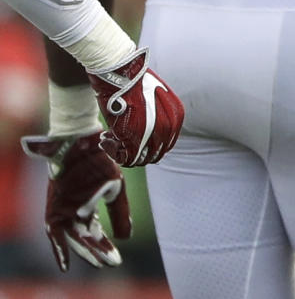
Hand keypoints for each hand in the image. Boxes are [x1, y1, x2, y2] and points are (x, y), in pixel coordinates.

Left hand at [21, 131, 130, 271]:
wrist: (83, 141)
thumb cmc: (100, 161)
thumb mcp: (114, 187)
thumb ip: (119, 212)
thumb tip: (125, 237)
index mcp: (86, 205)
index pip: (94, 232)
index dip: (104, 247)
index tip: (115, 260)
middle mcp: (73, 210)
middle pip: (84, 237)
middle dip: (97, 252)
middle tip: (111, 264)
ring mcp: (64, 209)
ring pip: (74, 238)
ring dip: (85, 252)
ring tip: (100, 263)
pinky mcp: (55, 208)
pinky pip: (55, 234)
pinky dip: (60, 250)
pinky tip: (66, 266)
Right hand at [86, 48, 183, 166]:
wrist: (121, 74)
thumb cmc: (133, 82)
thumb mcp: (151, 97)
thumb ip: (153, 114)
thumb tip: (143, 132)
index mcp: (176, 116)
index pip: (165, 143)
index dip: (146, 144)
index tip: (129, 138)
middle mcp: (168, 128)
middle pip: (153, 154)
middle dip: (133, 150)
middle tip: (115, 141)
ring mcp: (153, 134)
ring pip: (139, 159)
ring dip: (121, 152)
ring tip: (107, 139)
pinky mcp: (135, 139)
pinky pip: (126, 158)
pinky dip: (113, 152)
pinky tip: (104, 140)